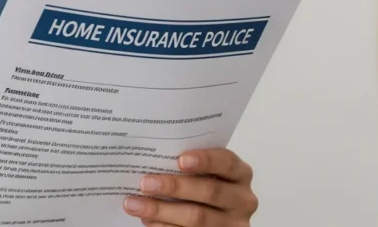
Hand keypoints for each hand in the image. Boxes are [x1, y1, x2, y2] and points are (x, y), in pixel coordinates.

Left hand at [123, 149, 258, 226]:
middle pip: (210, 191)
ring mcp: (233, 224)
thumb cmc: (205, 185)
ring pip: (197, 218)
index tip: (180, 160)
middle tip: (145, 183)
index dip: (205, 160)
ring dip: (162, 211)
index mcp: (241, 174)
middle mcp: (242, 199)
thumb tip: (153, 158)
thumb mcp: (207, 174)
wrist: (214, 216)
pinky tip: (149, 221)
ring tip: (135, 204)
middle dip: (175, 186)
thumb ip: (190, 165)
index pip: (226, 162)